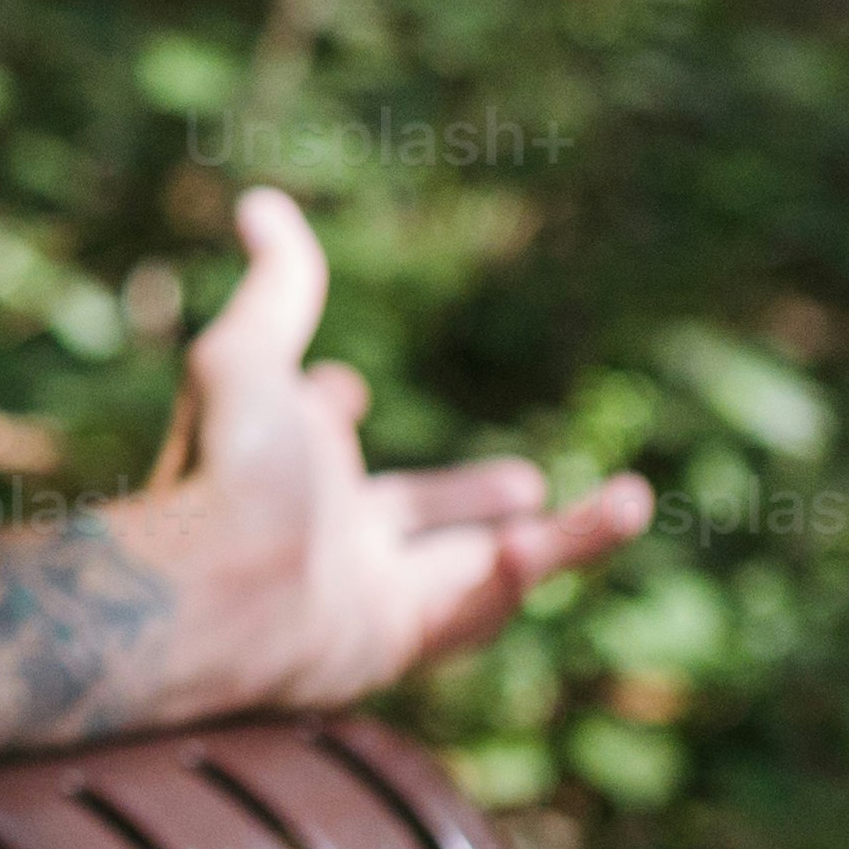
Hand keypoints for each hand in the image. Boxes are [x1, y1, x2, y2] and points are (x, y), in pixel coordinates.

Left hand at [130, 186, 652, 712]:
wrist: (213, 592)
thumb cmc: (223, 473)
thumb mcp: (249, 358)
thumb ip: (278, 289)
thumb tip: (261, 201)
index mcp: (292, 467)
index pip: (321, 439)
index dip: (330, 410)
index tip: (340, 389)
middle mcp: (328, 537)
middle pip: (418, 519)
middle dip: (470, 500)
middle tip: (524, 483)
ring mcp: (366, 597)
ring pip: (480, 572)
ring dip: (560, 539)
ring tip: (636, 500)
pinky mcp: (398, 646)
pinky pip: (477, 615)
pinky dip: (517, 579)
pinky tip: (540, 539)